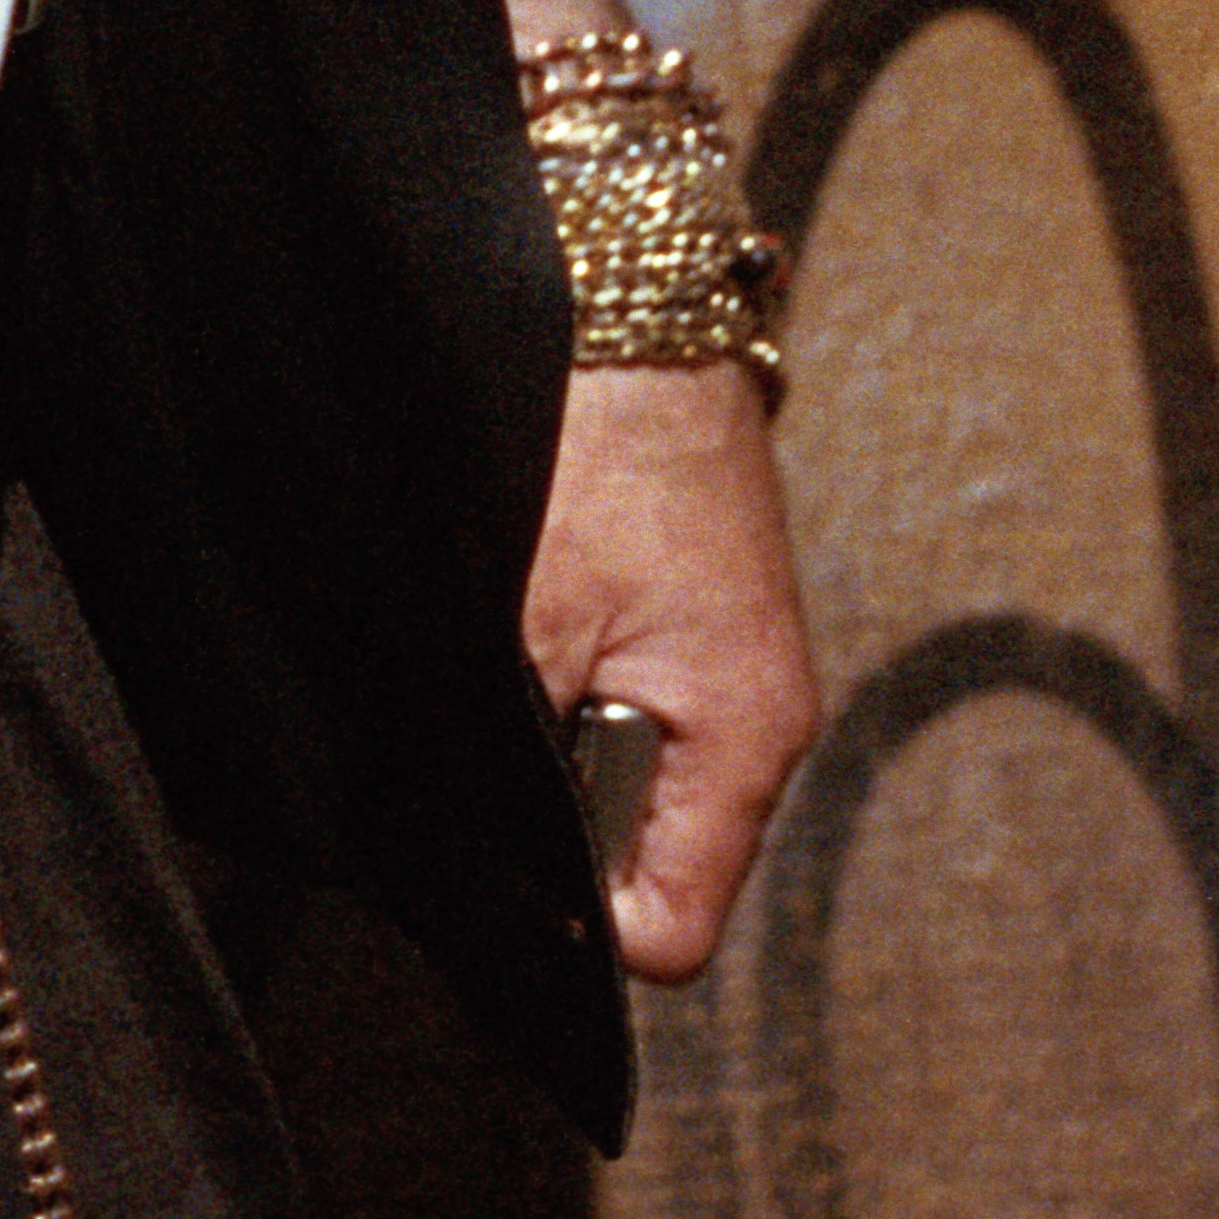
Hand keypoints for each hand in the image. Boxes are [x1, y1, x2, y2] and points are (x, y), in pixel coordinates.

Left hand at [520, 356, 819, 984]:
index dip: (574, 927)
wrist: (627, 291)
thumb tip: (476, 848)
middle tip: (468, 749)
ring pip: (614, 764)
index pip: (669, 924)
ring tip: (486, 666)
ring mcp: (719, 659)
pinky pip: (613, 688)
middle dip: (546, 820)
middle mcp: (751, 715)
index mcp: (743, 738)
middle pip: (640, 849)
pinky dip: (553, 674)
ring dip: (543, 740)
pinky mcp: (681, 606)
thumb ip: (512, 747)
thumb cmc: (594, 436)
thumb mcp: (527, 611)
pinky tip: (503, 621)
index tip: (491, 878)